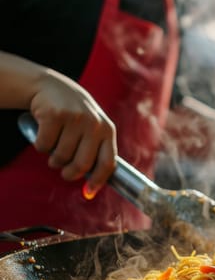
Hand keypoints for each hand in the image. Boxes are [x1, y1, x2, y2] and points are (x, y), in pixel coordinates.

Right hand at [29, 69, 116, 195]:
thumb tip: (91, 189)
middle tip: (65, 171)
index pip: (108, 163)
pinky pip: (44, 145)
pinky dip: (40, 145)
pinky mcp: (55, 115)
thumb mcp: (92, 129)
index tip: (88, 192)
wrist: (51, 86)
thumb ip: (95, 153)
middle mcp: (94, 124)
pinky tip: (44, 133)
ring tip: (55, 147)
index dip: (98, 181)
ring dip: (54, 159)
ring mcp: (75, 118)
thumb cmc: (75, 115)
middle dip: (70, 173)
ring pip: (60, 157)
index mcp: (107, 130)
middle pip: (82, 165)